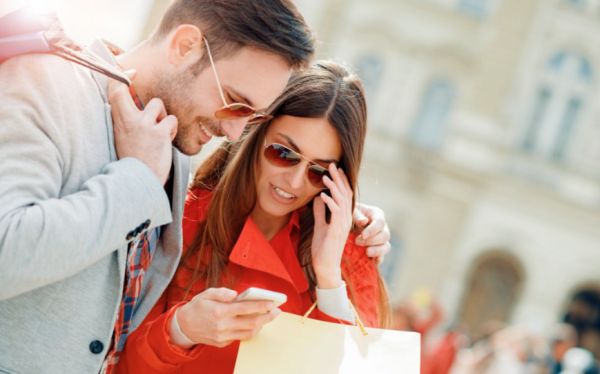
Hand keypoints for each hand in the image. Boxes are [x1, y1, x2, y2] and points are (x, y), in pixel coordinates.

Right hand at [108, 70, 177, 184]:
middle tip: (143, 97)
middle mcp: (128, 120)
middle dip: (133, 86)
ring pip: (157, 104)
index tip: (129, 73)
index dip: (119, 78)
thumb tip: (136, 105)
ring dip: (161, 116)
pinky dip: (171, 129)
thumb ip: (127, 120)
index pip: (113, 92)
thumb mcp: (123, 137)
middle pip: (127, 91)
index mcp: (117, 121)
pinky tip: (166, 141)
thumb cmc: (133, 160)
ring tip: (158, 133)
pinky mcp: (159, 133)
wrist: (139, 181)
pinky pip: (171, 120)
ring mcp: (144, 125)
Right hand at [176, 288, 279, 347]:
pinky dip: (249, 331)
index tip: (273, 303)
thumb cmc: (197, 307)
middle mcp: (222, 326)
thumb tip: (235, 294)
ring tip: (268, 317)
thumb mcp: (206, 294)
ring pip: (248, 333)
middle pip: (251, 323)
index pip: (246, 308)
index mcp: (220, 311)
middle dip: (267, 317)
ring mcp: (223, 336)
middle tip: (277, 311)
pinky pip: (240, 337)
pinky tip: (254, 323)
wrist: (183, 326)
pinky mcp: (222, 343)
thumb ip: (222, 292)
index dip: (261, 305)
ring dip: (261, 325)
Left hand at [311, 164, 352, 288]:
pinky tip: (323, 195)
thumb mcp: (320, 226)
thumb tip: (319, 197)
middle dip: (338, 179)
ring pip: (341, 201)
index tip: (335, 169)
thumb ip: (321, 212)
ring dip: (333, 187)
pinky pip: (336, 213)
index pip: (345, 195)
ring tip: (325, 176)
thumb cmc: (323, 249)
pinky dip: (330, 202)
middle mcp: (346, 219)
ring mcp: (343, 225)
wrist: (325, 267)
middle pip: (345, 194)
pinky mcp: (337, 231)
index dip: (341, 181)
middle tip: (332, 165)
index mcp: (343, 218)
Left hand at [353, 203, 390, 263]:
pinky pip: (381, 257)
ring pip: (386, 247)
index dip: (373, 230)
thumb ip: (357, 216)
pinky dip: (378, 260)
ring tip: (367, 252)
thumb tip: (364, 222)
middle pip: (385, 235)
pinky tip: (373, 262)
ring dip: (377, 251)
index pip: (380, 222)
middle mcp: (382, 228)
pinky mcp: (376, 251)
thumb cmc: (347, 214)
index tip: (363, 235)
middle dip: (372, 240)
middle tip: (357, 242)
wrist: (342, 223)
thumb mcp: (351, 212)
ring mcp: (380, 240)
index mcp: (377, 215)